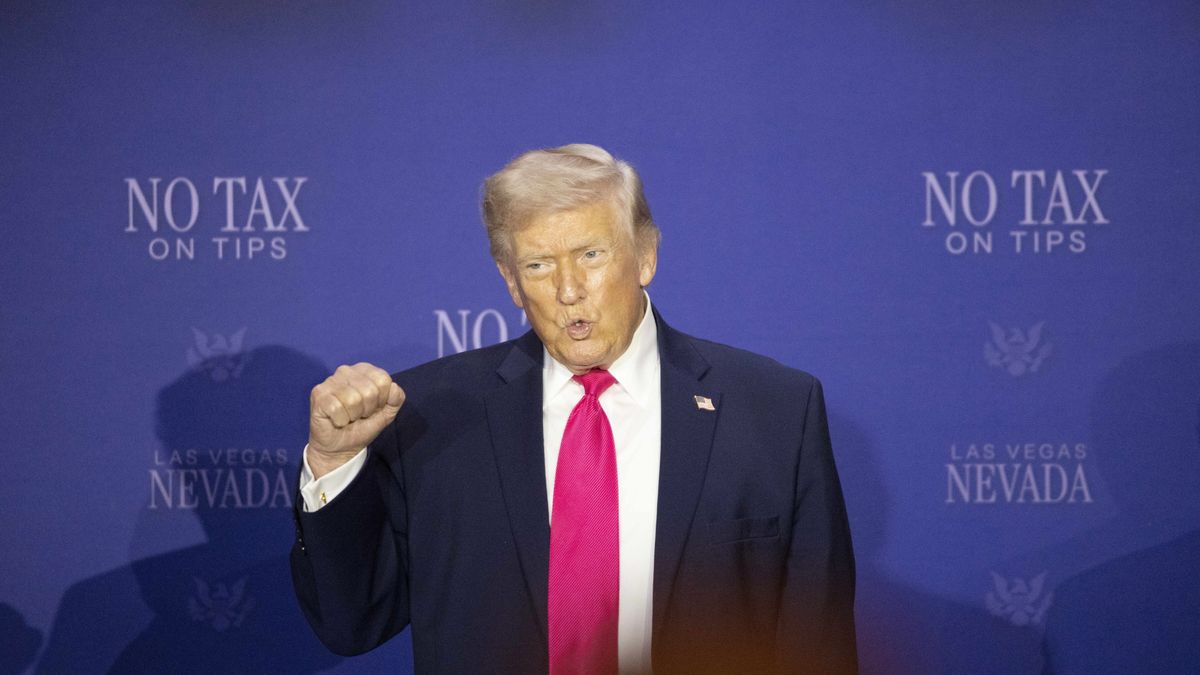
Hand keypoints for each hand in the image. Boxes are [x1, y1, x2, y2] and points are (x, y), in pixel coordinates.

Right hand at [308, 362, 404, 477]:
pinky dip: (340, 420)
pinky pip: (337, 408)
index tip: (373, 408)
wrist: (342, 447)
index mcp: (365, 370)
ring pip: (353, 399)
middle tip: (359, 415)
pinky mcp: (318, 394)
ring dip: (353, 416)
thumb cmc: (363, 425)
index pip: (383, 380)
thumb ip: (396, 398)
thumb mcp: (387, 412)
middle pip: (370, 390)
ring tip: (348, 417)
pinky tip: (337, 420)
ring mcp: (330, 381)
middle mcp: (346, 370)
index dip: (382, 400)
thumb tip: (394, 387)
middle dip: (367, 409)